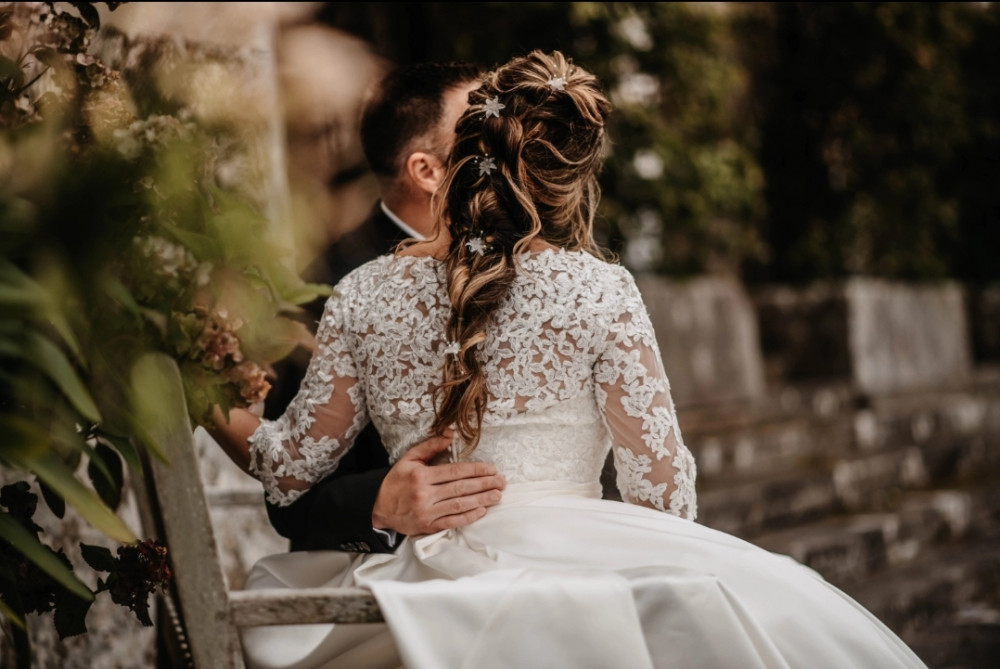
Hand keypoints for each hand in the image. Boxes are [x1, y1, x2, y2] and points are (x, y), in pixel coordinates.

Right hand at [372, 432, 504, 535]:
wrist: (377, 507)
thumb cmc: (396, 481)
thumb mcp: (409, 459)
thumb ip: (430, 446)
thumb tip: (450, 433)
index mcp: (421, 475)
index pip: (455, 471)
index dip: (476, 470)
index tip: (492, 469)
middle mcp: (425, 494)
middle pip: (461, 488)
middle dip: (484, 484)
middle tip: (501, 482)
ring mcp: (427, 512)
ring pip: (459, 505)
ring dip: (481, 500)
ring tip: (497, 495)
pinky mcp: (428, 526)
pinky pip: (452, 522)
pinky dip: (468, 517)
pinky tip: (482, 511)